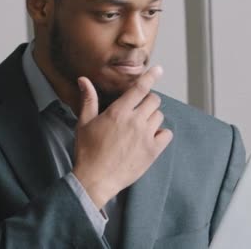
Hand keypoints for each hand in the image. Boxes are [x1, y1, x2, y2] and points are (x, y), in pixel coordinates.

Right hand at [72, 66, 172, 208]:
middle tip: (139, 109)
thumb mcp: (84, 123)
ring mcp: (146, 136)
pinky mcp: (153, 151)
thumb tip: (83, 79)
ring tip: (141, 126)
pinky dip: (162, 134)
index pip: (140, 88)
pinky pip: (167, 135)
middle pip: (154, 100)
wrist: (95, 180)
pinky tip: (151, 137)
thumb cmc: (87, 151)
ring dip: (153, 117)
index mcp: (119, 112)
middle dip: (148, 101)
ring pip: (160, 116)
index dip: (151, 76)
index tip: (159, 70)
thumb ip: (88, 99)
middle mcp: (135, 121)